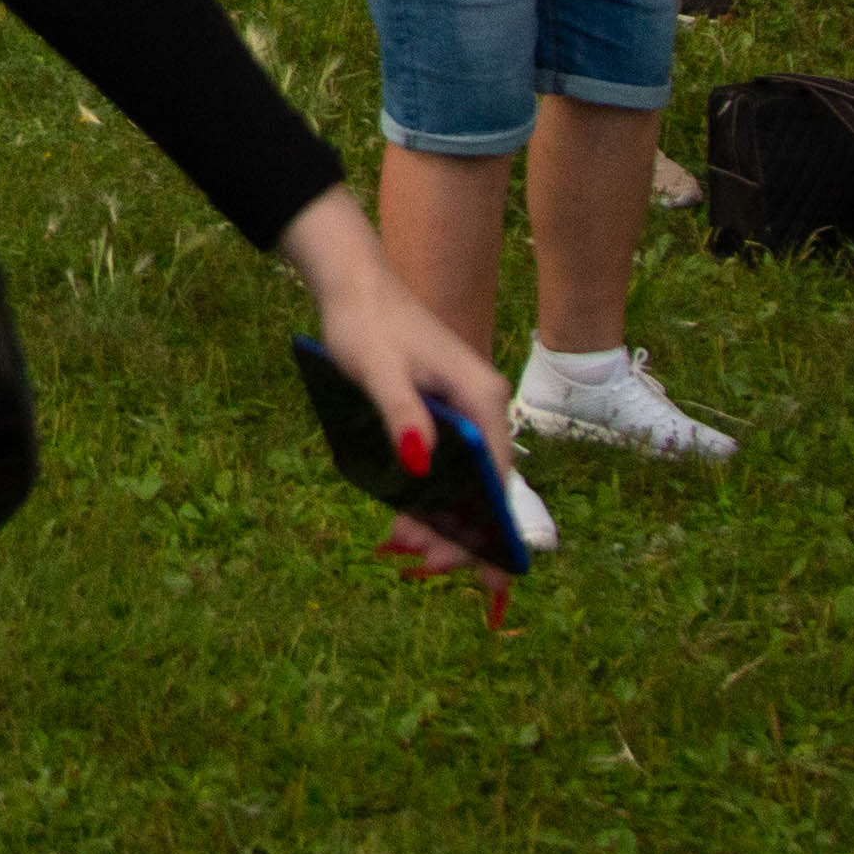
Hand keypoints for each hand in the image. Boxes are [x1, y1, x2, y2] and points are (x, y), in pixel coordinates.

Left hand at [278, 212, 527, 629]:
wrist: (355, 284)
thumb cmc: (367, 323)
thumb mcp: (378, 371)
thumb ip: (402, 415)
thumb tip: (420, 464)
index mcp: (482, 397)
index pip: (498, 476)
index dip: (487, 528)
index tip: (471, 569)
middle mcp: (484, 405)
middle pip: (487, 484)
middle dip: (462, 531)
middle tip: (421, 564)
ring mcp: (466, 408)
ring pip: (466, 478)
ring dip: (442, 516)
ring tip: (404, 544)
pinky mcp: (446, 410)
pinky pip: (450, 464)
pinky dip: (431, 493)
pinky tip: (405, 516)